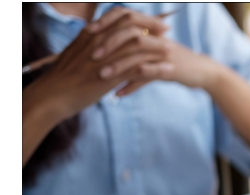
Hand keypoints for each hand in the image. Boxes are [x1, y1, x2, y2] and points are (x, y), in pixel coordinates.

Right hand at [27, 7, 171, 120]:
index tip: (152, 21)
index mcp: (91, 35)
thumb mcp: (77, 55)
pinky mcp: (110, 77)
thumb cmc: (63, 78)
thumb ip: (92, 46)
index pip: (120, 17)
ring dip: (157, 47)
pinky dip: (156, 68)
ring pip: (138, 48)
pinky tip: (168, 70)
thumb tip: (104, 43)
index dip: (139, 18)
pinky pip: (139, 69)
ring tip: (172, 50)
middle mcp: (99, 42)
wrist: (52, 95)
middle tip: (167, 30)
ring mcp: (105, 59)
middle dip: (152, 26)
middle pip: (132, 27)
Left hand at [86, 7, 221, 96]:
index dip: (105, 21)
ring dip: (118, 67)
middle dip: (108, 44)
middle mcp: (156, 38)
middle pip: (129, 34)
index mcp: (150, 29)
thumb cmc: (173, 60)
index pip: (125, 15)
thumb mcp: (153, 48)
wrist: (202, 72)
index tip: (86, 31)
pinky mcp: (170, 69)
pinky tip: (117, 94)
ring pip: (137, 56)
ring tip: (101, 78)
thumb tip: (105, 42)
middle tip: (91, 56)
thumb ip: (133, 44)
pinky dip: (131, 86)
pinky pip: (148, 77)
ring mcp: (164, 54)